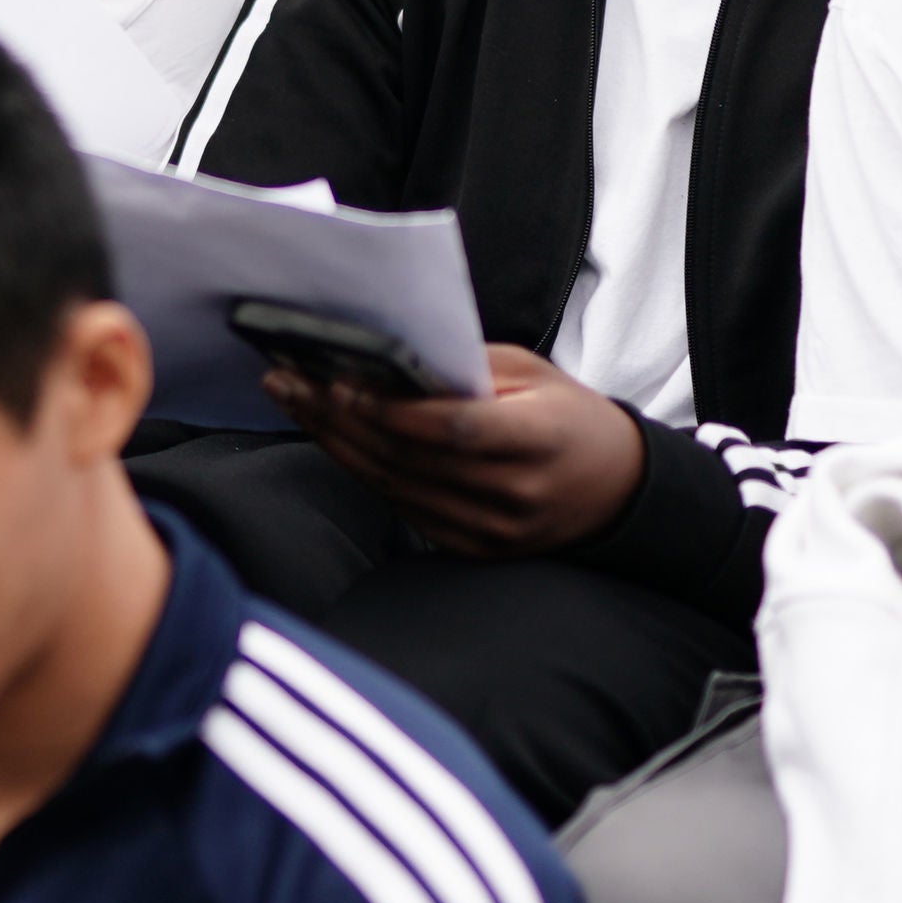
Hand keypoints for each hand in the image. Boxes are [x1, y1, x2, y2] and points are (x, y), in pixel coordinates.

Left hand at [263, 343, 645, 556]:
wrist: (613, 490)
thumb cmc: (568, 417)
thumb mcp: (533, 374)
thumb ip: (466, 366)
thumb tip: (390, 354)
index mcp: (538, 441)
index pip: (451, 428)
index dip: (390, 409)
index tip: (338, 382)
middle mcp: (513, 494)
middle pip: (408, 459)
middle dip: (339, 418)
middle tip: (288, 382)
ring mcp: (491, 531)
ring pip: (394, 487)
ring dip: (336, 444)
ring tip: (295, 404)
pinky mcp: (471, 549)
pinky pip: (402, 509)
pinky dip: (362, 472)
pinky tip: (331, 439)